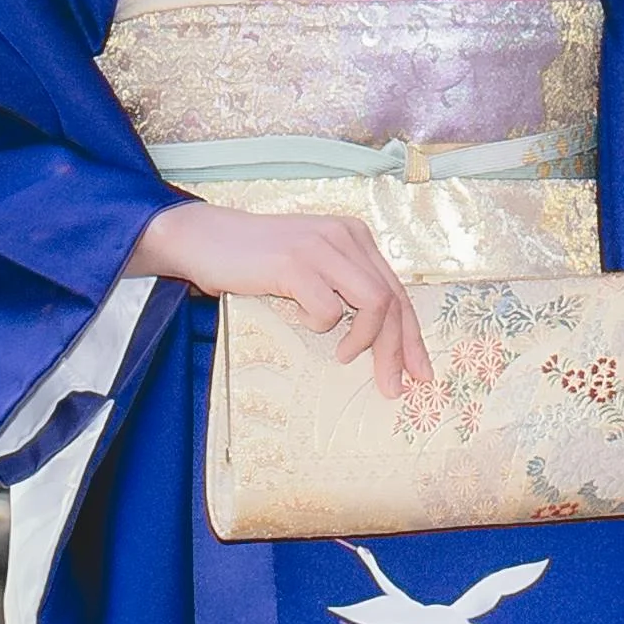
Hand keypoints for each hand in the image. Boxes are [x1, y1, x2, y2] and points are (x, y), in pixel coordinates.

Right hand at [125, 199, 432, 398]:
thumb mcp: (310, 267)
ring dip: (364, 341)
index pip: (398, 292)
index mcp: (355, 237)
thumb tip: (379, 342)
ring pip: (374, 303)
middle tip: (392, 387)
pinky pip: (327, 308)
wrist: (205, 239)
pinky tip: (301, 320)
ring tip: (343, 355)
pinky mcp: (295, 263)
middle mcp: (345, 236)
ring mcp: (321, 247)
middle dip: (397, 351)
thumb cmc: (256, 263)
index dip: (411, 337)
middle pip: (392, 300)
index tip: (419, 373)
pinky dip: (320, 325)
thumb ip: (343, 287)